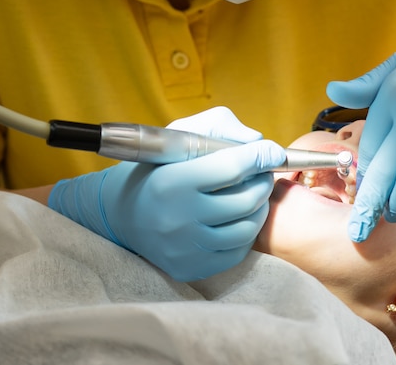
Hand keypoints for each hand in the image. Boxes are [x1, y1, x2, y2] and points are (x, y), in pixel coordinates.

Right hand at [48, 107, 285, 280]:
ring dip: (260, 207)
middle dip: (263, 181)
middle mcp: (178, 218)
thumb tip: (258, 141)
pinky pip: (237, 252)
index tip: (273, 151)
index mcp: (172, 182)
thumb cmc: (157, 170)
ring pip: (247, 229)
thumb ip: (219, 127)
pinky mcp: (190, 268)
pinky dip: (247, 232)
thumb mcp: (179, 137)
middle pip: (246, 200)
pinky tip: (239, 218)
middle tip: (262, 173)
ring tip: (253, 194)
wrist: (122, 215)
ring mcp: (185, 248)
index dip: (261, 156)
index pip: (232, 167)